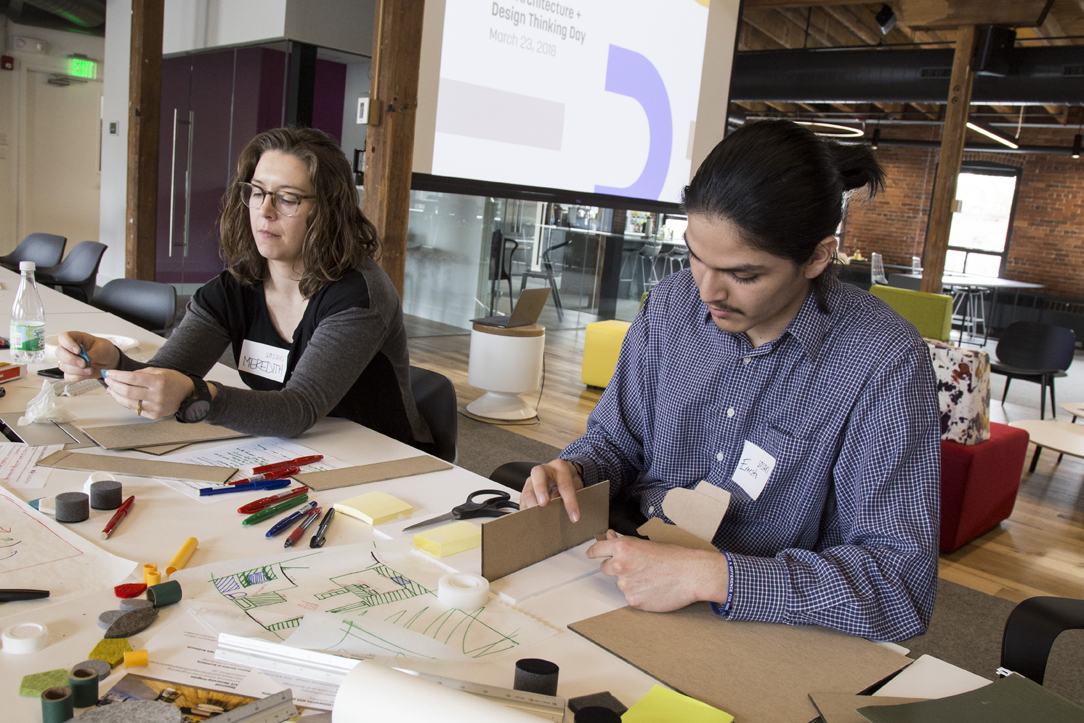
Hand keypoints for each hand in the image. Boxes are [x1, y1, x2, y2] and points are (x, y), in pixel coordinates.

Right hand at [57, 331, 120, 380]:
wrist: (109, 361)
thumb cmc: (104, 350)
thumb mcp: (103, 348)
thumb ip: (94, 353)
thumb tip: (87, 360)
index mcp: (76, 338)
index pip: (63, 337)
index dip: (67, 344)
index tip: (78, 351)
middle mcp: (69, 349)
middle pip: (59, 352)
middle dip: (71, 360)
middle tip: (84, 363)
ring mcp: (69, 361)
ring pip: (63, 366)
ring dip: (76, 370)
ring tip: (89, 369)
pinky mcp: (71, 372)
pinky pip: (68, 376)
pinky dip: (77, 377)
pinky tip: (86, 374)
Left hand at [102, 367, 194, 419]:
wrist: (187, 394)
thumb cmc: (174, 381)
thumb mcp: (159, 371)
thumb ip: (140, 373)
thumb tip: (121, 376)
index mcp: (158, 381)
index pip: (132, 378)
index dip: (117, 375)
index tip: (109, 373)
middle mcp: (157, 395)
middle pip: (128, 390)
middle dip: (114, 384)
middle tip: (108, 380)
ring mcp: (155, 407)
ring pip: (128, 402)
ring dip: (116, 395)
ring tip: (111, 388)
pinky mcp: (154, 415)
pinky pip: (134, 409)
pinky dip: (125, 402)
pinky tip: (120, 397)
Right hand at [521, 459, 583, 521]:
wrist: (562, 472)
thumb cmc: (569, 479)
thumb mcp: (575, 483)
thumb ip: (571, 493)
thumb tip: (561, 508)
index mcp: (560, 467)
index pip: (565, 484)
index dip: (570, 502)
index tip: (574, 517)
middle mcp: (544, 470)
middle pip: (538, 477)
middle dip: (540, 490)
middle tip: (543, 504)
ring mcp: (533, 479)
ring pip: (528, 490)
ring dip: (532, 505)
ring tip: (538, 518)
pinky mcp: (526, 488)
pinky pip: (523, 500)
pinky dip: (526, 510)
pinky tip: (531, 518)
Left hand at [586, 530, 729, 611]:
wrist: (691, 575)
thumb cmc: (673, 556)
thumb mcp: (647, 544)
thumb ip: (625, 543)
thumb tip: (610, 536)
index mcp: (623, 548)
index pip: (597, 550)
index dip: (593, 552)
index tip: (590, 554)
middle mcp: (620, 565)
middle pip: (605, 568)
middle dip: (615, 567)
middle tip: (635, 567)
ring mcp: (625, 585)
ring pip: (620, 583)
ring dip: (630, 581)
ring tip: (652, 578)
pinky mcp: (633, 601)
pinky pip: (631, 597)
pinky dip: (639, 594)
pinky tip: (654, 589)